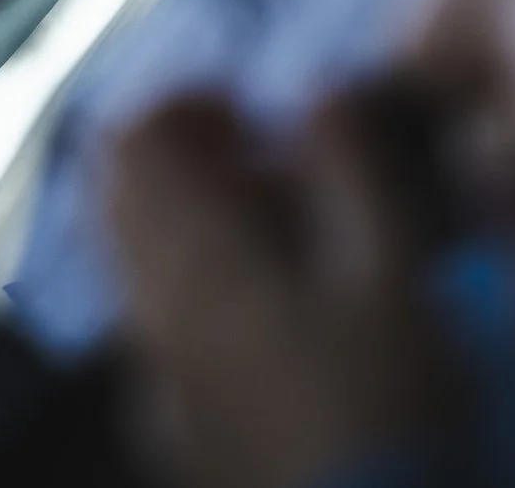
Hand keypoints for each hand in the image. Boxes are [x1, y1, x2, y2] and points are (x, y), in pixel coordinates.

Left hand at [107, 88, 458, 487]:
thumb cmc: (389, 400)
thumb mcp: (393, 264)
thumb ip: (348, 163)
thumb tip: (318, 93)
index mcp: (191, 256)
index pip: (127, 140)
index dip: (182, 105)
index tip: (248, 112)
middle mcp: (150, 307)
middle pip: (121, 196)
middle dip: (183, 163)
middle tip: (267, 171)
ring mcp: (154, 370)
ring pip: (138, 260)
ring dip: (191, 225)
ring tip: (282, 237)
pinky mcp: (173, 422)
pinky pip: (159, 324)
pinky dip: (196, 288)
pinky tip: (273, 314)